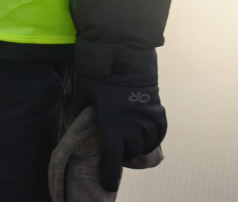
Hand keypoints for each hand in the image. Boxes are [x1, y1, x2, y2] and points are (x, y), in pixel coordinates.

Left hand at [72, 71, 166, 192]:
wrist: (123, 52)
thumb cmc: (98, 73)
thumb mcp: (83, 95)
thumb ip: (82, 114)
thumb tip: (77, 125)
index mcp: (111, 124)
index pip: (112, 159)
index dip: (109, 176)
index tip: (107, 185)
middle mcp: (132, 125)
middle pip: (129, 153)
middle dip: (121, 154)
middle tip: (115, 147)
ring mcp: (147, 117)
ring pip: (145, 145)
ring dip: (137, 146)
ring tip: (129, 141)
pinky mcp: (157, 109)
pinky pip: (160, 133)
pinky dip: (154, 138)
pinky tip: (146, 137)